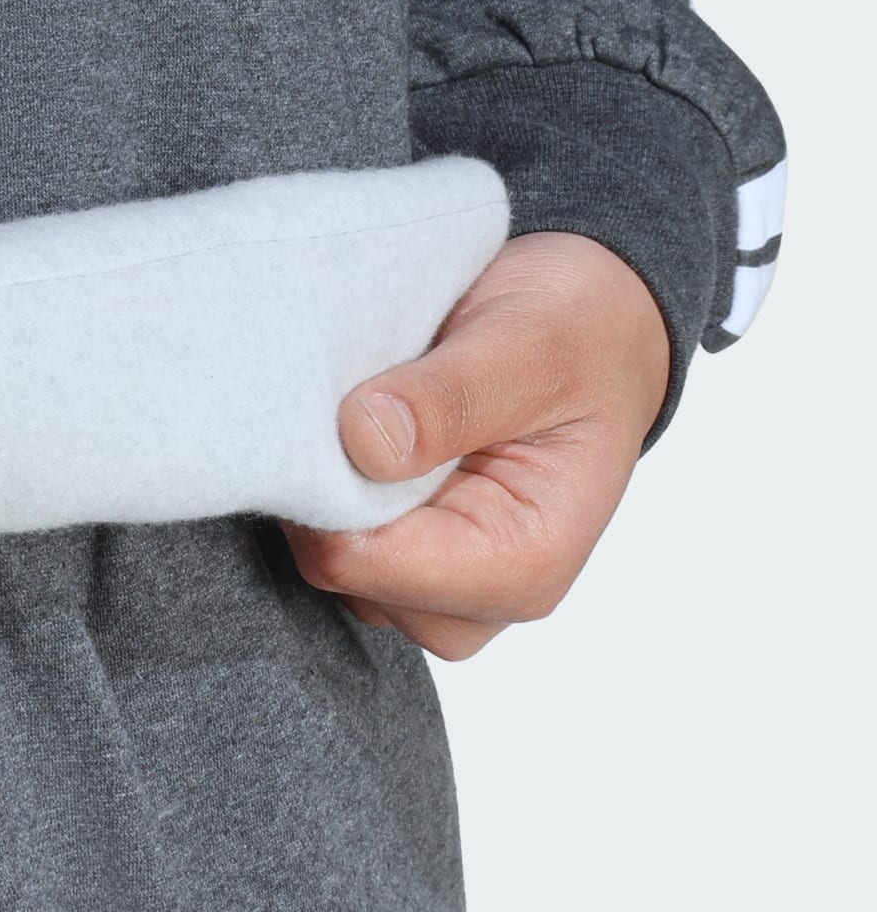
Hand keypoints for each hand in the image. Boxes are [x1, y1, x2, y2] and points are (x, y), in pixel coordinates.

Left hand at [282, 232, 669, 659]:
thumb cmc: (575, 334)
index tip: (332, 410)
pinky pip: (334, 539)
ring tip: (365, 406)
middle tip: (350, 397)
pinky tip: (356, 427)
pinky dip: (326, 483)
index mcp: (527, 559)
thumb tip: (365, 440)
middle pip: (343, 573)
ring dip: (323, 484)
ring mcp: (441, 574)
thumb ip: (451, 397)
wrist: (588, 321)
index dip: (324, 492)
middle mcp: (484, 589)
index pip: (372, 565)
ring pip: (330, 560)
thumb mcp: (528, 344)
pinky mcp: (409, 547)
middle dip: (322, 490)